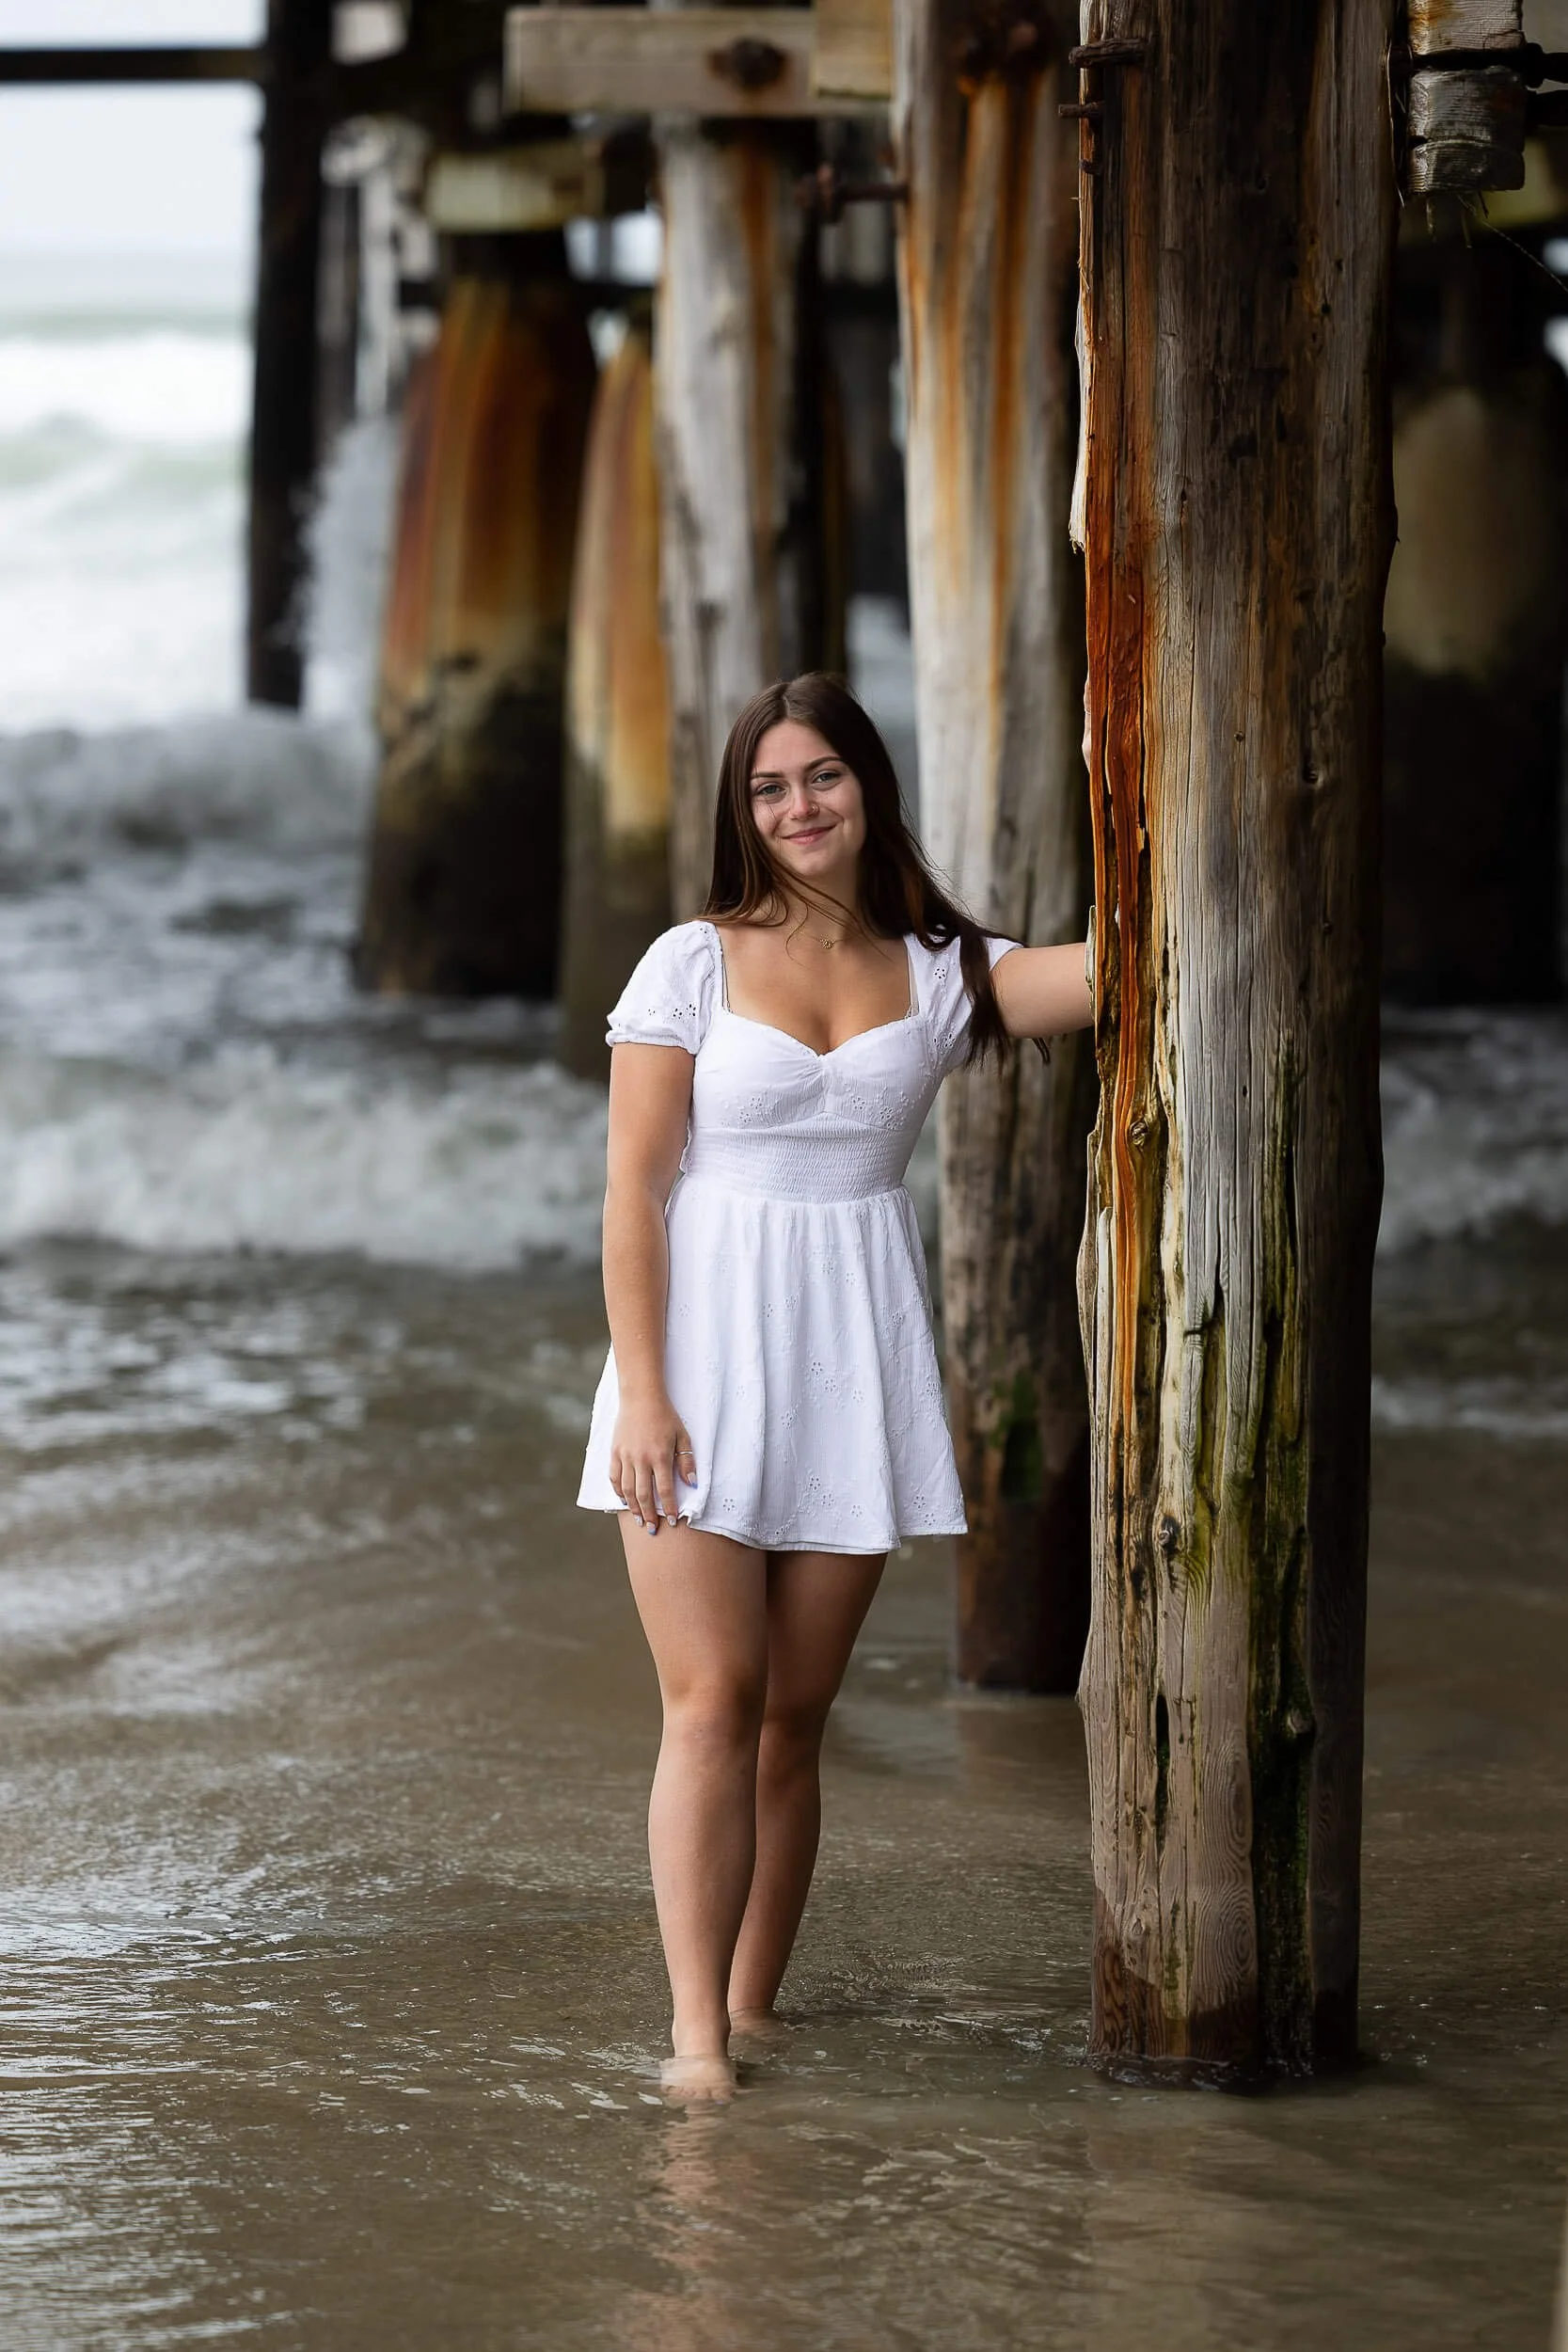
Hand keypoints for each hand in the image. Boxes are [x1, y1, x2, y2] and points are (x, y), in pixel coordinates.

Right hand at [609, 1396, 697, 1534]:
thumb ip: (686, 1461)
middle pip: (644, 1495)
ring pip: (627, 1490)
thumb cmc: (665, 1416)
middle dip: (649, 1515)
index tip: (672, 1522)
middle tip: (652, 1529)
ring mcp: (625, 1456)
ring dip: (633, 1508)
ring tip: (639, 1520)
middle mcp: (641, 1459)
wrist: (641, 1397)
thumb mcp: (682, 1436)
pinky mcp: (615, 1452)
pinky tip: (624, 1501)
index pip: (665, 1490)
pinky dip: (618, 1492)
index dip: (669, 1509)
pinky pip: (614, 1478)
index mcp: (660, 1456)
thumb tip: (692, 1484)